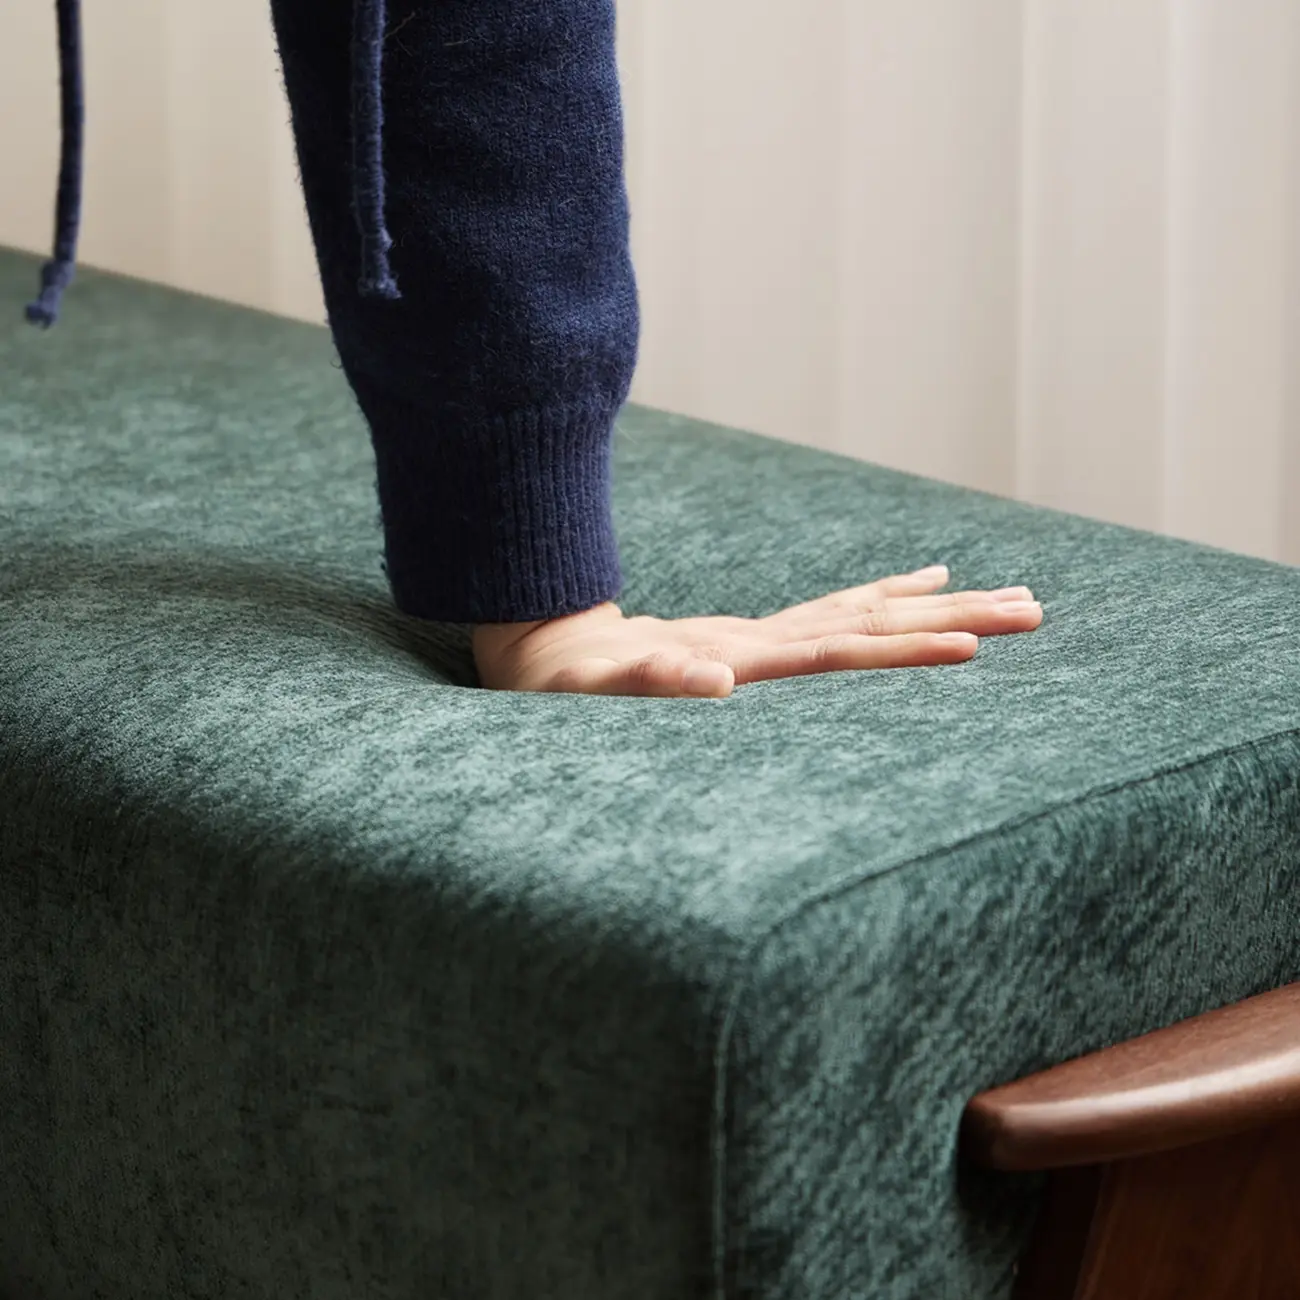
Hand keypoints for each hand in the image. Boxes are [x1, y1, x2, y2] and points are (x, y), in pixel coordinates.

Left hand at [470, 565, 1042, 697]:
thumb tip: (713, 678)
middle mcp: (763, 638)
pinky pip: (834, 616)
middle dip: (953, 617)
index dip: (903, 647)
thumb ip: (652, 678)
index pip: (839, 647)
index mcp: (742, 653)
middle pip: (873, 621)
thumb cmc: (570, 682)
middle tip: (1034, 608)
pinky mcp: (753, 642)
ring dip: (935, 607)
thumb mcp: (601, 688)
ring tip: (1006, 596)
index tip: (972, 646)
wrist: (540, 649)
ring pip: (866, 614)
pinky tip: (914, 586)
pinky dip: (882, 600)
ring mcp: (762, 636)